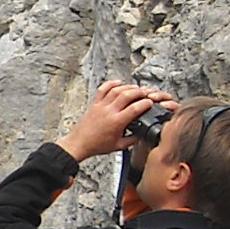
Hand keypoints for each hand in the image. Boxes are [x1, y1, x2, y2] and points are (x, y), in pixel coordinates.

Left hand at [58, 81, 177, 162]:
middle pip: (127, 95)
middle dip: (139, 92)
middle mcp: (109, 111)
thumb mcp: (118, 146)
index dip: (145, 104)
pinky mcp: (94, 104)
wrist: (79, 144)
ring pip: (116, 90)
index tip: (150, 103)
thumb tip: (140, 135)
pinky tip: (118, 82)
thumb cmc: (96, 145)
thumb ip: (132, 140)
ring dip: (127, 87)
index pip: (135, 108)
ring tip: (135, 88)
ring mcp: (100, 106)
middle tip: (145, 93)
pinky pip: (102, 89)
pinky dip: (111, 83)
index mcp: (116, 122)